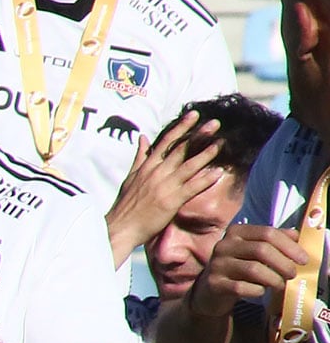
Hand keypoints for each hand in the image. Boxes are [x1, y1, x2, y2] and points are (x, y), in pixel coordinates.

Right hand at [106, 112, 217, 262]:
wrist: (121, 226)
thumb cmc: (125, 204)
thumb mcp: (130, 176)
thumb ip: (140, 157)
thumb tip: (142, 138)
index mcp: (147, 166)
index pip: (166, 141)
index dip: (181, 127)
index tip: (194, 115)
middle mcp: (157, 172)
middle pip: (180, 149)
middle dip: (198, 135)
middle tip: (215, 123)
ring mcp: (165, 185)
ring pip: (189, 165)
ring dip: (207, 154)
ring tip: (221, 143)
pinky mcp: (172, 200)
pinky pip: (192, 187)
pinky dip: (206, 179)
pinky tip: (219, 172)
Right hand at [189, 223, 312, 320]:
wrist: (210, 290)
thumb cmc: (238, 268)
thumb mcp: (254, 251)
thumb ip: (274, 241)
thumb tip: (296, 235)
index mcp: (236, 232)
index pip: (267, 233)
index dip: (289, 246)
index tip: (303, 259)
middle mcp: (224, 245)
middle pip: (261, 250)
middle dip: (283, 263)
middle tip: (293, 274)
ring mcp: (217, 264)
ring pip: (253, 269)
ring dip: (274, 279)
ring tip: (280, 285)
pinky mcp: (214, 284)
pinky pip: (242, 287)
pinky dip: (257, 291)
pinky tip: (260, 291)